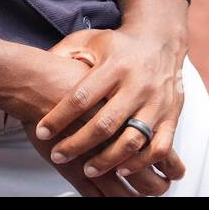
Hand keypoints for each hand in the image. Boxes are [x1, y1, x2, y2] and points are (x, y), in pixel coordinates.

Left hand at [36, 21, 187, 193]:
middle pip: (104, 124)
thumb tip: (36, 66)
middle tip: (58, 155)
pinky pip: (159, 148)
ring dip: (107, 160)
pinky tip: (122, 170)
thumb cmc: (120, 45)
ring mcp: (156, 102)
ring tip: (88, 169)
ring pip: (132, 140)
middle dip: (77, 144)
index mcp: (114, 65)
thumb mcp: (91, 40)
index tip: (42, 132)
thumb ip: (65, 53)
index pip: (82, 96)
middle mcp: (137, 84)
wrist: (161, 39)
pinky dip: (141, 163)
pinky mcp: (172, 115)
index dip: (59, 117)